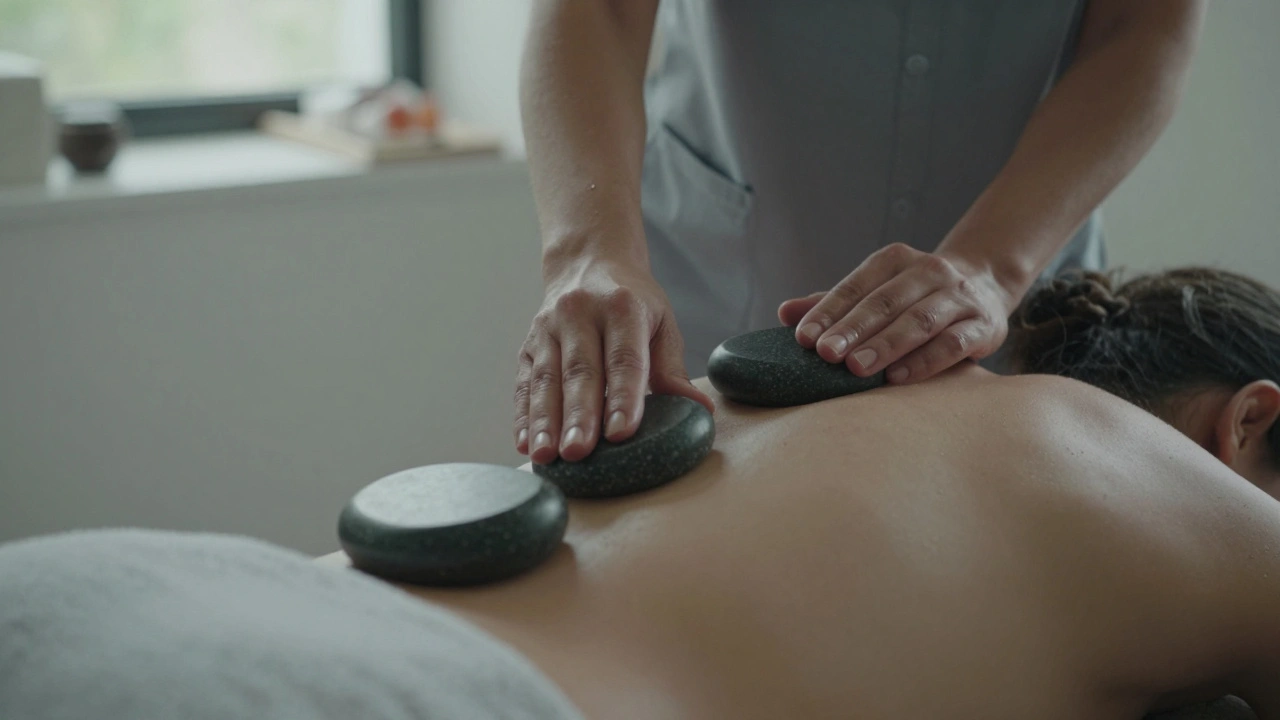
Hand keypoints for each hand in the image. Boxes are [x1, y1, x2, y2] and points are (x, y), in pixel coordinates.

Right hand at [515, 258, 713, 463]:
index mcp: (622, 307)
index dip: (623, 396)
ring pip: (546, 379)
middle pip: (580, 372)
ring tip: (545, 456)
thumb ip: (672, 368)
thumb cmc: (632, 302)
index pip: (624, 358)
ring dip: (544, 421)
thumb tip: (699, 410)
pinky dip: (523, 415)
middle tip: (579, 453)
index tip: (621, 433)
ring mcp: (548, 328)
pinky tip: (524, 443)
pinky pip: (523, 382)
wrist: (586, 262)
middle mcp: (579, 314)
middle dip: (578, 416)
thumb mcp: (661, 322)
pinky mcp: (528, 344)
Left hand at [777, 244, 1015, 383]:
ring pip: (919, 320)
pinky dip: (925, 360)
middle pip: (885, 301)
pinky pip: (953, 343)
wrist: (986, 286)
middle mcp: (929, 271)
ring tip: (857, 368)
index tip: (804, 338)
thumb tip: (784, 312)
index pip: (856, 286)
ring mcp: (958, 297)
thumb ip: (833, 303)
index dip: (829, 312)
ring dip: (886, 345)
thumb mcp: (875, 291)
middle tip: (826, 355)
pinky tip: (898, 377)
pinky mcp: (983, 325)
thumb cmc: (914, 296)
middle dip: (853, 329)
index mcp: (895, 260)